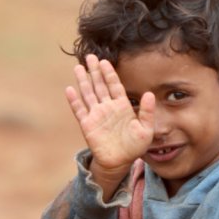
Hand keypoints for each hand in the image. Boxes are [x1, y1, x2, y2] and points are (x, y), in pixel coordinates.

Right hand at [66, 54, 154, 193]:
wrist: (120, 162)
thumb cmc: (134, 147)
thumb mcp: (146, 130)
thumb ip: (147, 112)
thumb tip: (149, 93)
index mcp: (122, 106)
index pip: (115, 85)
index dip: (109, 73)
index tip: (105, 61)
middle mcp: (108, 107)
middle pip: (99, 85)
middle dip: (94, 71)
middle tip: (90, 56)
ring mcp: (96, 115)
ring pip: (88, 93)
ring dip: (83, 81)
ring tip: (78, 67)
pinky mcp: (87, 125)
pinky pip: (79, 110)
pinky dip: (74, 100)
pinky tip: (70, 89)